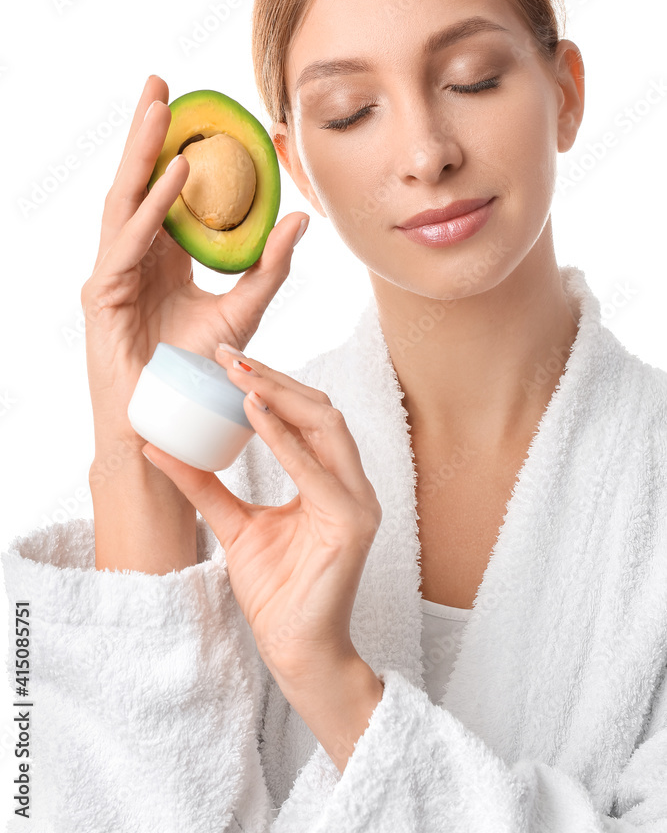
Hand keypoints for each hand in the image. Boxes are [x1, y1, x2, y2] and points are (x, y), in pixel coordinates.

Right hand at [80, 74, 308, 453]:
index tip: (191, 105)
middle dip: (147, 132)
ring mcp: (112, 274)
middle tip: (161, 83)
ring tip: (161, 109)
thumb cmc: (198, 373)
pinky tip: (175, 176)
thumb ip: (269, 267)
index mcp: (161, 256)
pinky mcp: (103, 296)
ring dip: (143, 154)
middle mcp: (134, 257)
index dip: (174, 147)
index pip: (164, 190)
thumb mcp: (243, 311)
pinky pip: (129, 243)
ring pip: (125, 201)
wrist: (169, 423)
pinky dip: (152, 209)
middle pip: (138, 183)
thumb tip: (300, 219)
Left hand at [140, 347, 382, 686]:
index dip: (269, 384)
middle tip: (228, 355)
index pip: (306, 417)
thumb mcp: (233, 525)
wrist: (294, 649)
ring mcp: (357, 502)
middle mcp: (351, 484)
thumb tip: (159, 447)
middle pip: (319, 410)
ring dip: (281, 395)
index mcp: (330, 481)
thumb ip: (205, 486)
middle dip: (274, 378)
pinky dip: (285, 439)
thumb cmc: (276, 590)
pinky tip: (255, 413)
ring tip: (239, 374)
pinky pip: (318, 471)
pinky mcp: (352, 523)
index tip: (227, 360)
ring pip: (327, 426)